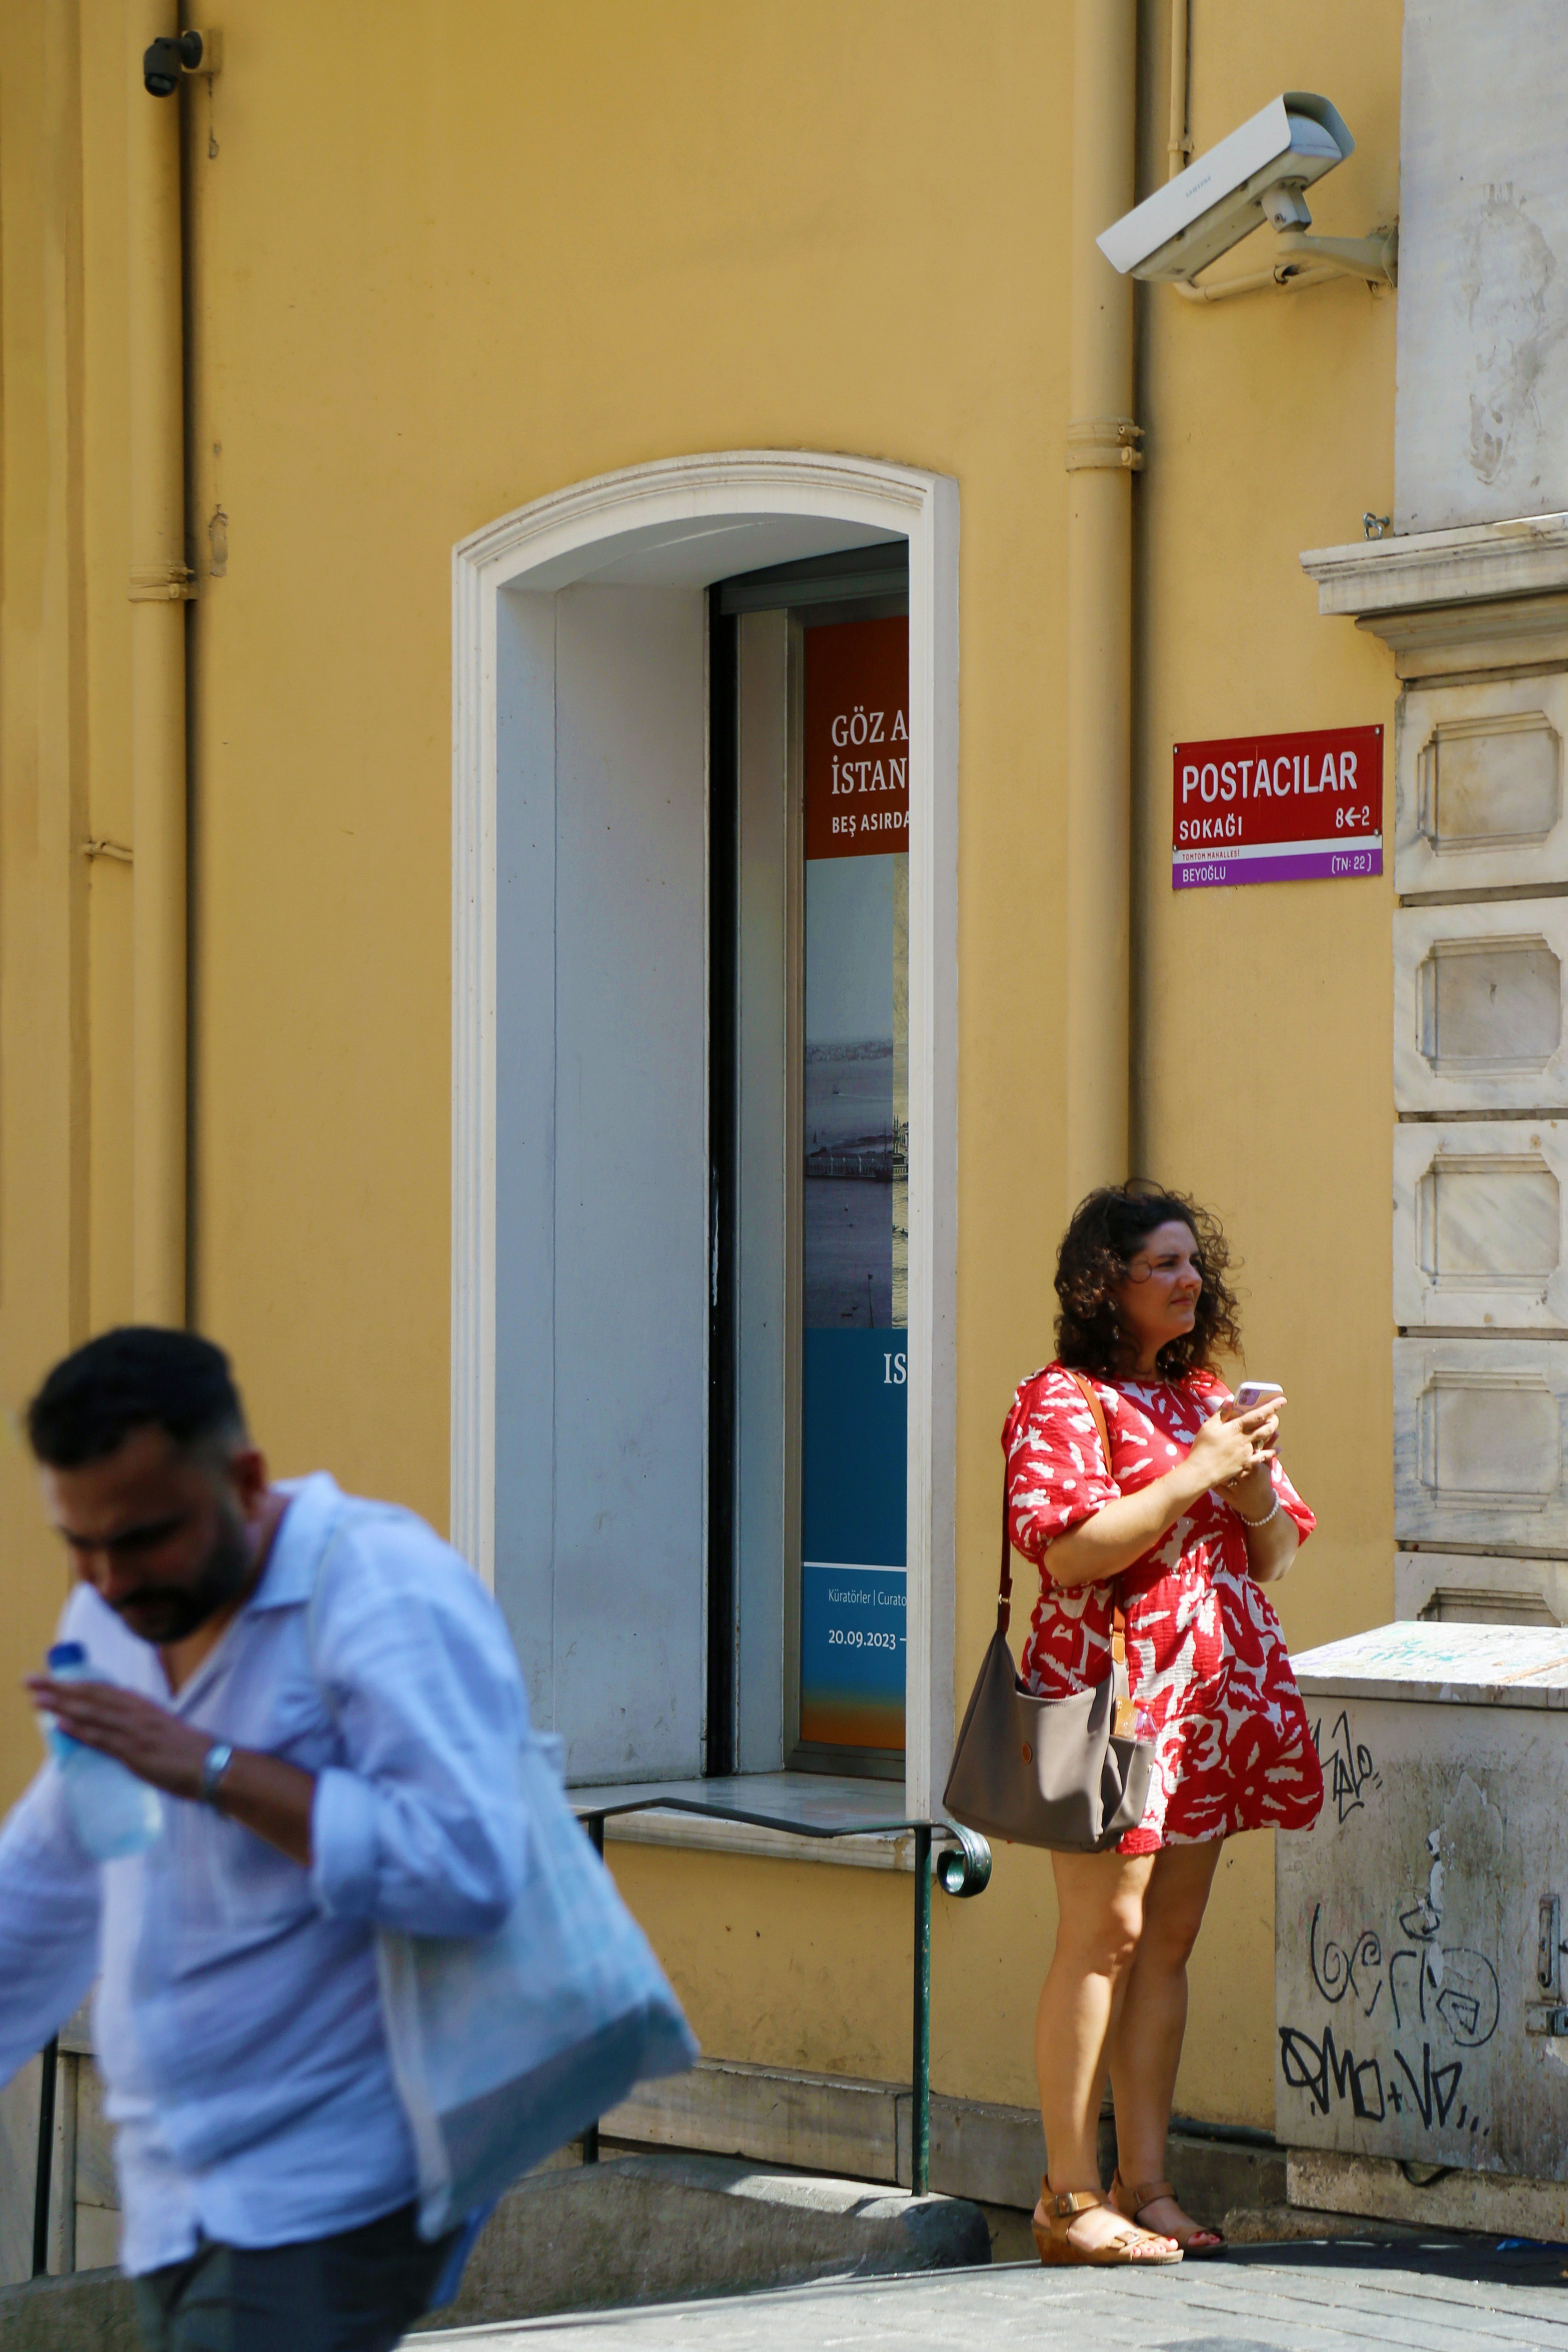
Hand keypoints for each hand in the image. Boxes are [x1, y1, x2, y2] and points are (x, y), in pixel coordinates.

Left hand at [27, 1675, 209, 1799]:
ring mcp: (135, 1732)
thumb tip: (122, 1734)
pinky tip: (60, 1722)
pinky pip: (102, 1738)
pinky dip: (79, 1729)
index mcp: (143, 1707)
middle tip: (30, 1680)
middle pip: (92, 1696)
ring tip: (36, 1697)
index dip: (76, 1684)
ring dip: (61, 1703)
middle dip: (59, 1687)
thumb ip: (142, 1729)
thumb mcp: (163, 1733)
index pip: (104, 1691)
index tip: (53, 1678)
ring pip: (92, 1713)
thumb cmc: (191, 1754)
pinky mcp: (135, 1752)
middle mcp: (137, 1713)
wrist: (214, 1766)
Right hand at [1184, 1397, 1287, 1496]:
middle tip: (1276, 1415)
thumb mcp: (1208, 1427)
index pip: (1258, 1414)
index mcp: (1236, 1428)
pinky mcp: (1247, 1463)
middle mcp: (1245, 1439)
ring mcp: (1248, 1452)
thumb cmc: (1202, 1447)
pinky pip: (1263, 1457)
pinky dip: (1272, 1452)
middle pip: (1266, 1428)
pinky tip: (1277, 1450)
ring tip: (1275, 1429)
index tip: (1282, 1400)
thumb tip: (1230, 1399)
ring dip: (1272, 1433)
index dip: (1272, 1406)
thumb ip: (1221, 1413)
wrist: (1202, 1471)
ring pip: (1266, 1441)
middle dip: (1274, 1420)